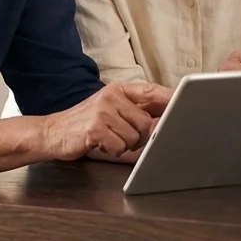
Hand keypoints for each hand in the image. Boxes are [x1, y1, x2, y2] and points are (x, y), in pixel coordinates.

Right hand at [41, 81, 172, 160]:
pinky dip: (113, 151)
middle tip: (121, 137)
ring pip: (135, 137)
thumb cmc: (85, 124)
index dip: (171, 99)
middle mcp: (112, 96)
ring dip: (124, 145)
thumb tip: (167, 120)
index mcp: (119, 90)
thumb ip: (138, 112)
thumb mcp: (111, 111)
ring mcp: (103, 111)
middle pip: (147, 122)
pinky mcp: (96, 128)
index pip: (153, 91)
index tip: (188, 104)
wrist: (52, 132)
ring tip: (109, 139)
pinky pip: (120, 146)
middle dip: (140, 137)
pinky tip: (101, 144)